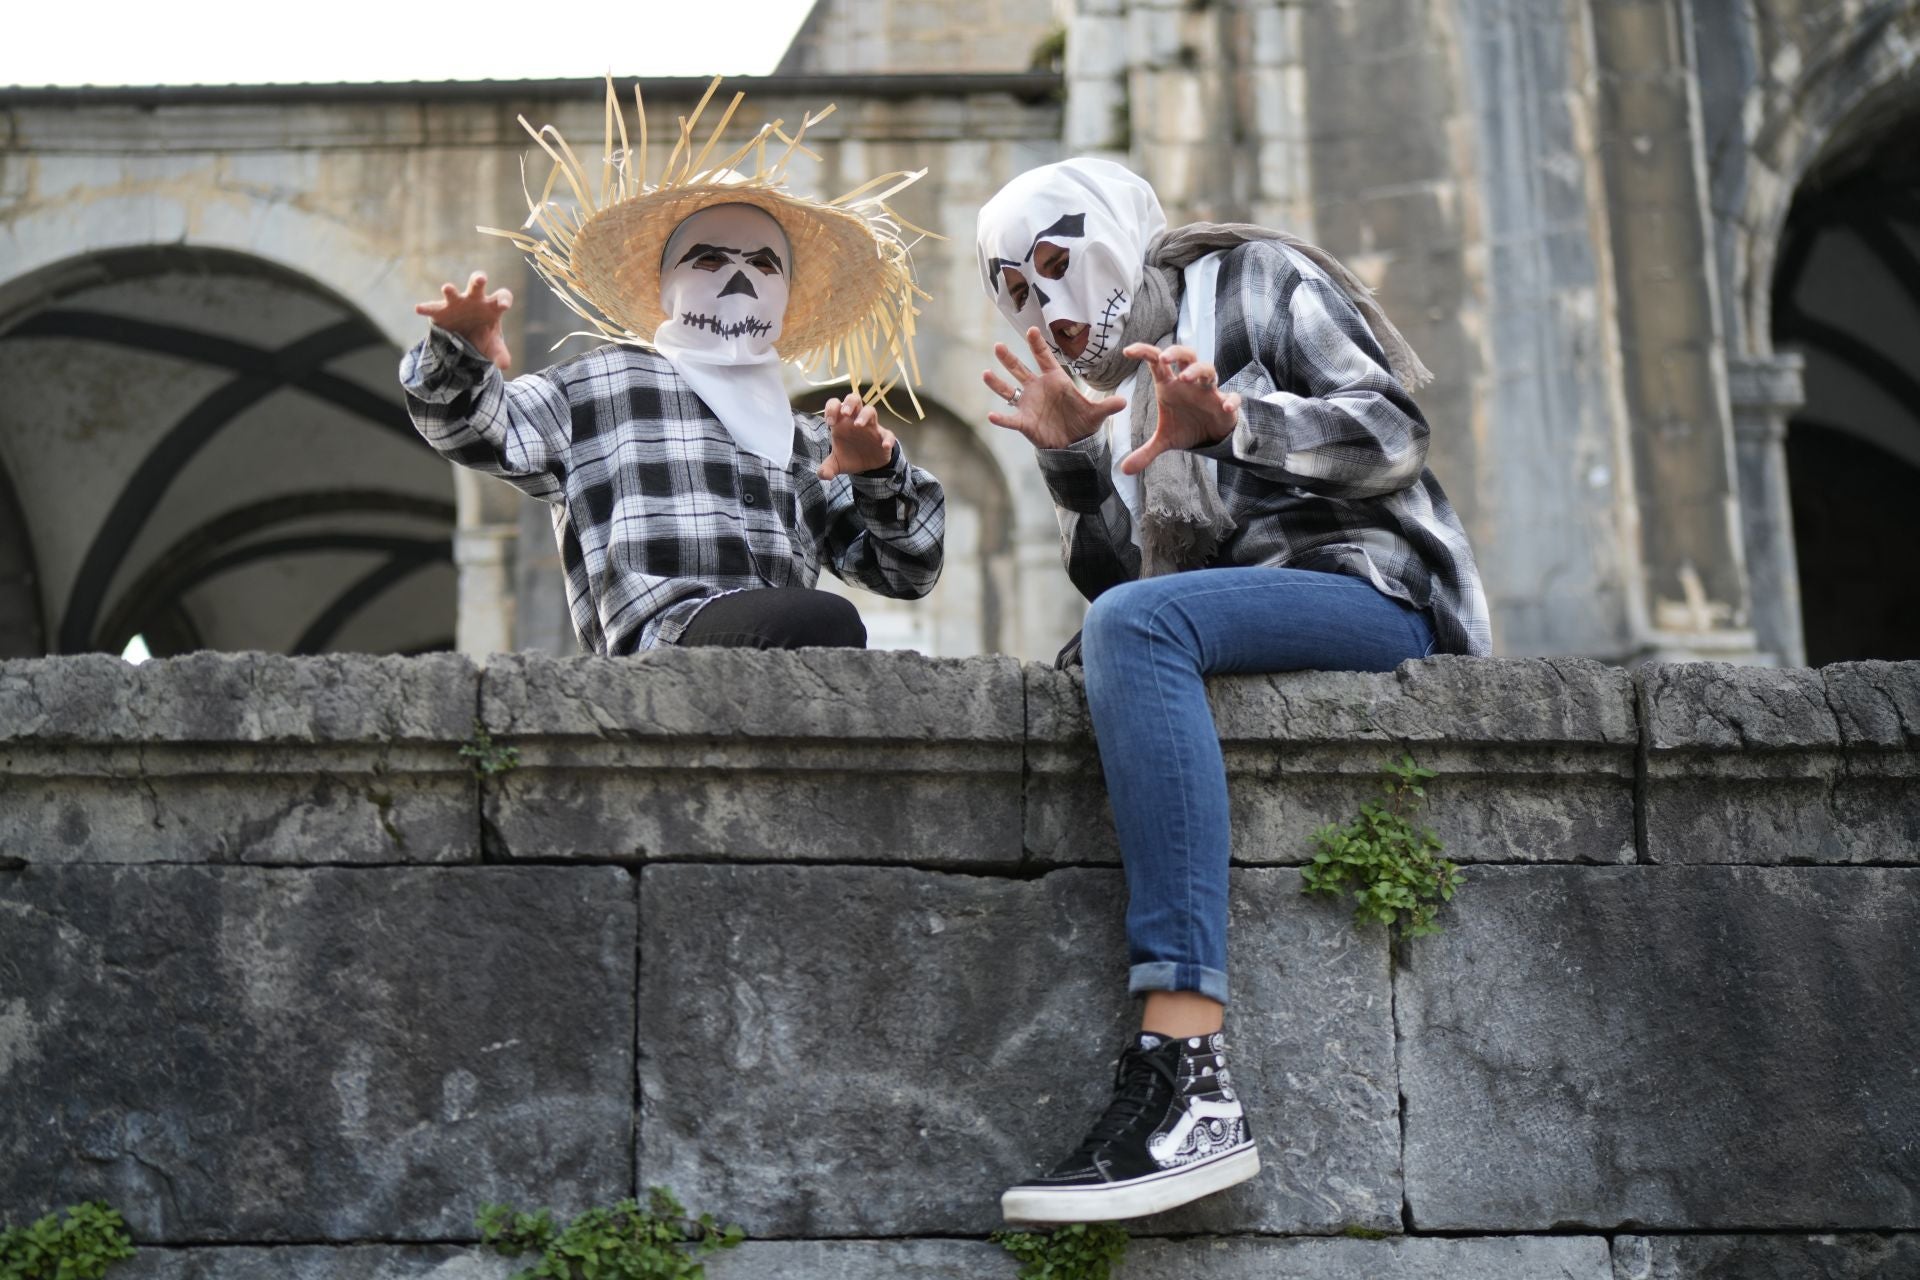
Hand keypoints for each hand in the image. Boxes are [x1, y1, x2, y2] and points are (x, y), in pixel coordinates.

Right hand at [415, 271, 513, 370]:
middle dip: (478, 280)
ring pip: (453, 293)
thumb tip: (505, 365)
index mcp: (492, 306)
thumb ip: (500, 354)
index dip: (504, 299)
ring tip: (447, 288)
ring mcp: (457, 303)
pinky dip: (426, 308)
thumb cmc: (483, 338)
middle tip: (481, 279)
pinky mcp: (440, 311)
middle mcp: (475, 300)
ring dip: (450, 291)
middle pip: (477, 285)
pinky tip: (419, 309)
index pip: (502, 297)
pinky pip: (432, 308)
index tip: (504, 306)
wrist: (463, 342)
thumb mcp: (493, 347)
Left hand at [818, 390, 896, 479]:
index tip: (829, 423)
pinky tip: (884, 446)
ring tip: (858, 426)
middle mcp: (856, 421)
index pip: (835, 405)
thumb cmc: (850, 457)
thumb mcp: (836, 464)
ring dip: (864, 415)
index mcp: (842, 423)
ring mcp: (871, 428)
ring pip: (870, 411)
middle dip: (849, 403)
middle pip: (854, 399)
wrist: (867, 467)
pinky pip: (888, 434)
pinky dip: (887, 439)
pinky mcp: (883, 437)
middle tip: (844, 413)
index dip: (831, 409)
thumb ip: (827, 468)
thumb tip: (823, 475)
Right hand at [982, 327, 1126, 450]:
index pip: (1045, 358)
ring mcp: (1028, 404)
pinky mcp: (1024, 421)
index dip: (1038, 345)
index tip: (1032, 330)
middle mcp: (1038, 388)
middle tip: (998, 346)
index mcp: (1055, 380)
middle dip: (1009, 358)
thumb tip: (1124, 402)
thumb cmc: (1082, 422)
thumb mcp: (1096, 413)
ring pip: (1008, 390)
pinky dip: (1001, 418)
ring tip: (986, 373)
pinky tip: (991, 415)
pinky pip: (1009, 418)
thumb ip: (1107, 406)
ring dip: (997, 383)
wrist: (1072, 443)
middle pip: (1020, 369)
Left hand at [1117, 343, 1240, 475]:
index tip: (1127, 351)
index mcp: (1171, 386)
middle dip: (1176, 352)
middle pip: (1186, 355)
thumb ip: (1145, 452)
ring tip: (1184, 378)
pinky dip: (1231, 400)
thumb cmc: (1186, 428)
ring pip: (1208, 370)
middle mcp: (1190, 384)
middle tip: (1163, 358)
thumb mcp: (1164, 441)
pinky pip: (1232, 397)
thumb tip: (1124, 470)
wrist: (1210, 438)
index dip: (1144, 352)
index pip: (1157, 363)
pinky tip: (1226, 407)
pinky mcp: (1225, 405)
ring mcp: (1209, 392)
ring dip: (1197, 371)